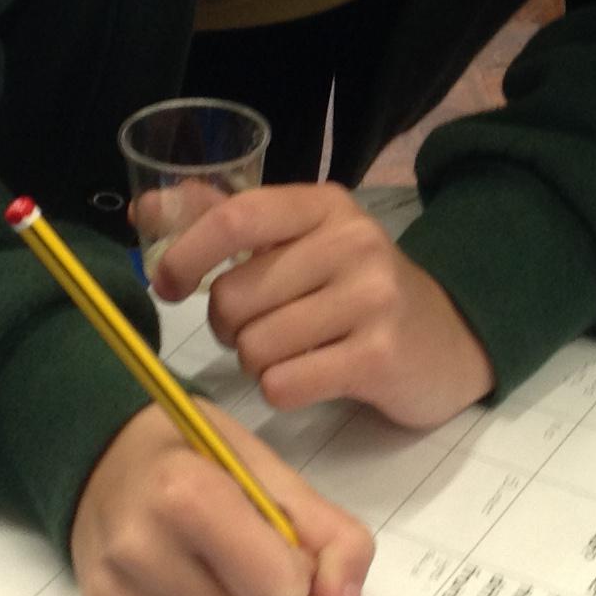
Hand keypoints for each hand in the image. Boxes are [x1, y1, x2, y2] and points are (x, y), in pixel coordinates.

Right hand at [70, 401, 374, 595]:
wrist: (102, 456)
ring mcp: (115, 593)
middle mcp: (140, 549)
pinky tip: (193, 584)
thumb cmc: (196, 455)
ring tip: (234, 573)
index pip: (280, 591)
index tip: (289, 547)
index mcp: (186, 495)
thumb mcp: (273, 470)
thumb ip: (332, 537)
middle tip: (276, 570)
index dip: (303, 576)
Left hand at [153, 184, 491, 427]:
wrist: (450, 340)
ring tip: (295, 353)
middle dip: (230, 326)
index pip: (235, 218)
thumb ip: (228, 220)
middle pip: (234, 296)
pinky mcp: (379, 356)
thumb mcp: (304, 240)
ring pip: (255, 347)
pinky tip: (314, 377)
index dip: (185, 254)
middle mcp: (351, 242)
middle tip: (261, 329)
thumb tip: (145, 207)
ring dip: (259, 363)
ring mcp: (371, 298)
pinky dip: (284, 390)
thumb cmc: (359, 291)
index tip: (167, 285)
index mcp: (324, 205)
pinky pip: (285, 384)